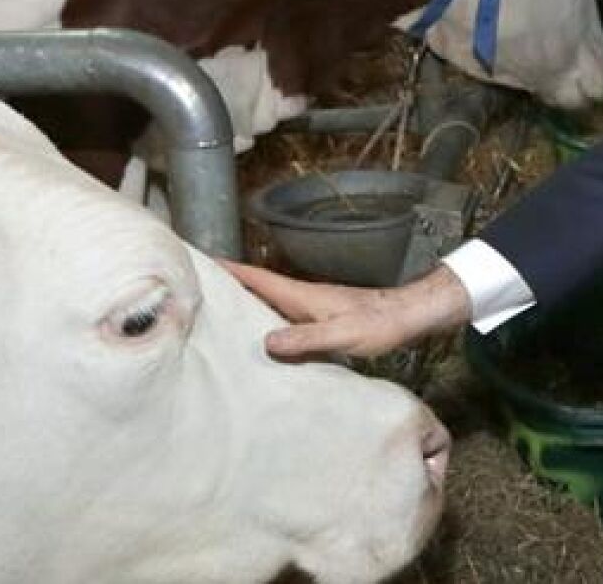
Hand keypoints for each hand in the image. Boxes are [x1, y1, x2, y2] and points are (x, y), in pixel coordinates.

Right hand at [223, 260, 472, 358]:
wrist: (407, 318)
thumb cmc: (378, 324)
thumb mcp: (342, 334)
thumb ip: (306, 338)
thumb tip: (266, 342)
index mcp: (301, 296)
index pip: (256, 277)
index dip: (228, 269)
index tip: (199, 260)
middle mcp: (300, 298)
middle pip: (256, 288)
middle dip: (226, 285)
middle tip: (194, 290)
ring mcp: (309, 308)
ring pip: (267, 303)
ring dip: (243, 304)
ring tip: (216, 316)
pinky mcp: (318, 320)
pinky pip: (282, 318)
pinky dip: (264, 321)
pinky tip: (259, 338)